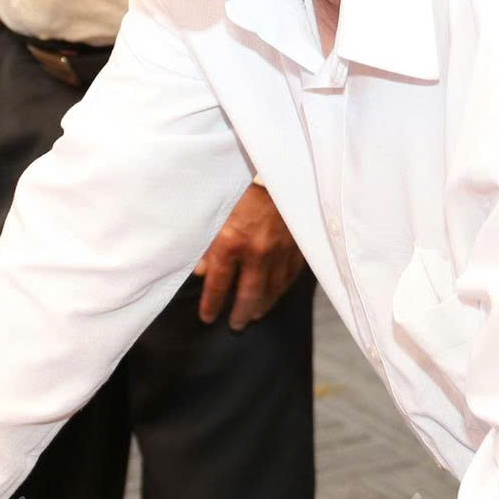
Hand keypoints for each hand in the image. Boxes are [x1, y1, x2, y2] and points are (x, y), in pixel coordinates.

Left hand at [193, 184, 303, 329]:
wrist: (276, 172)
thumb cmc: (239, 192)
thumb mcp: (213, 216)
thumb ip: (205, 246)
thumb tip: (200, 273)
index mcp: (231, 243)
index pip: (219, 284)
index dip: (211, 304)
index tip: (207, 317)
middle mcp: (257, 251)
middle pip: (249, 294)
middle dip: (240, 313)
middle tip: (235, 326)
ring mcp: (280, 251)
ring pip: (273, 289)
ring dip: (263, 305)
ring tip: (254, 315)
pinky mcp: (297, 246)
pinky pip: (291, 276)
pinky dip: (282, 288)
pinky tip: (275, 294)